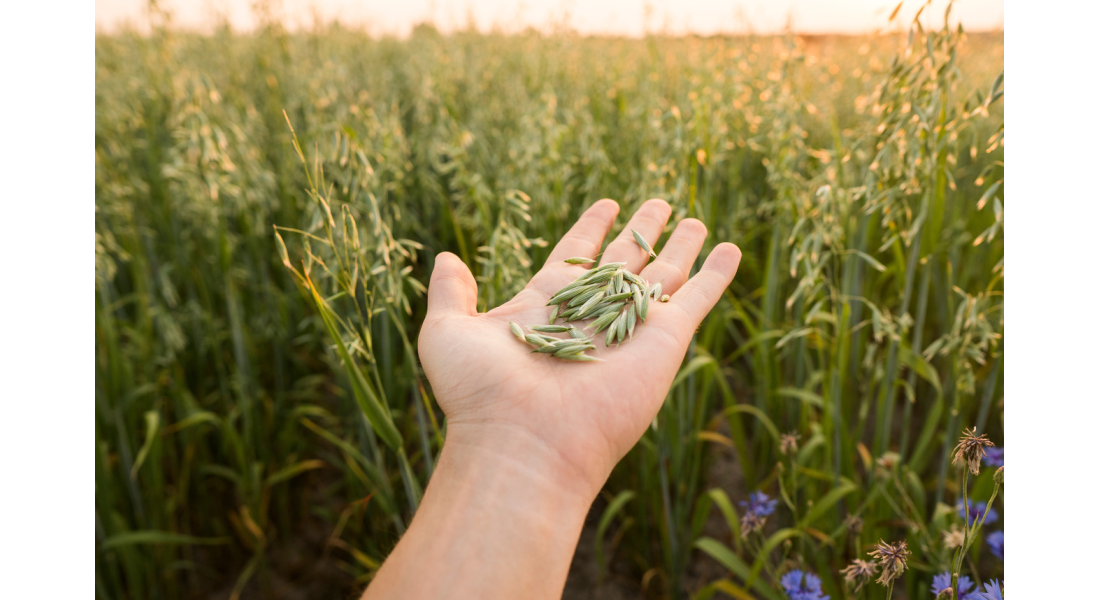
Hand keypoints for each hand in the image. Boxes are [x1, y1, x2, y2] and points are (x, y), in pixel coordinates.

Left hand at [418, 198, 741, 499]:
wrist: (523, 441)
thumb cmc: (480, 393)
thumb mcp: (447, 333)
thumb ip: (451, 293)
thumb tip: (446, 259)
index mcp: (545, 306)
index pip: (575, 257)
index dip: (591, 228)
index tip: (607, 205)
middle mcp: (592, 315)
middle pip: (623, 263)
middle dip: (640, 233)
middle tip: (658, 203)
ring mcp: (630, 328)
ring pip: (663, 276)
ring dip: (680, 247)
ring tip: (695, 219)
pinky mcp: (665, 341)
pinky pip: (697, 299)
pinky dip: (717, 275)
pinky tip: (731, 249)